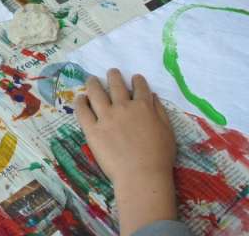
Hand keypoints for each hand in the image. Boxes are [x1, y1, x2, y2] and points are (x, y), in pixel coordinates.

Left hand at [75, 70, 175, 185]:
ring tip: (91, 80)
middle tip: (111, 72)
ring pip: (96, 93)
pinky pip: (83, 112)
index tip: (134, 78)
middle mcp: (124, 107)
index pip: (140, 87)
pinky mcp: (92, 130)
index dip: (137, 80)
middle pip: (116, 85)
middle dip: (113, 76)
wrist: (141, 175)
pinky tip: (80, 99)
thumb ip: (160, 111)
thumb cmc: (159, 157)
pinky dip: (80, 102)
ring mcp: (106, 117)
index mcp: (143, 107)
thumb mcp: (168, 131)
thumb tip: (153, 96)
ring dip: (93, 83)